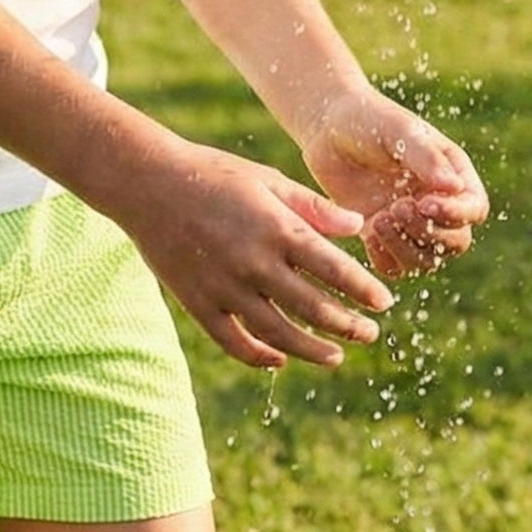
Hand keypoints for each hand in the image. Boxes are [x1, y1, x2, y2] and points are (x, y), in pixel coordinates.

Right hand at [113, 141, 396, 372]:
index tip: (384, 302)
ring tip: (335, 356)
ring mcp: (224, 287)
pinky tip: (279, 358)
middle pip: (312, 307)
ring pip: (277, 333)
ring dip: (311, 349)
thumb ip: (313, 206)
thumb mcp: (267, 179)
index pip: (333, 268)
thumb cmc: (212, 173)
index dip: (362, 289)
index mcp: (276, 227)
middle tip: (369, 333)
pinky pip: (234, 341)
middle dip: (347, 325)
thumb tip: (358, 226)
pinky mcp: (198, 303)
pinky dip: (259, 356)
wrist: (147, 182)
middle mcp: (253, 262)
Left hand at [302, 83, 489, 278]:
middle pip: (455, 242)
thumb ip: (426, 158)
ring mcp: (409, 223)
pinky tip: (367, 233)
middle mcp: (436, 203)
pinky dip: (384, 257)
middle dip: (429, 234)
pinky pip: (393, 265)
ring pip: (426, 259)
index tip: (425, 204)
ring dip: (406, 248)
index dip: (456, 214)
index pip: (474, 208)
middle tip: (396, 208)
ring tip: (378, 220)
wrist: (327, 125)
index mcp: (452, 175)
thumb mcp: (398, 131)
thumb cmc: (368, 118)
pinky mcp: (380, 235)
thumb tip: (455, 188)